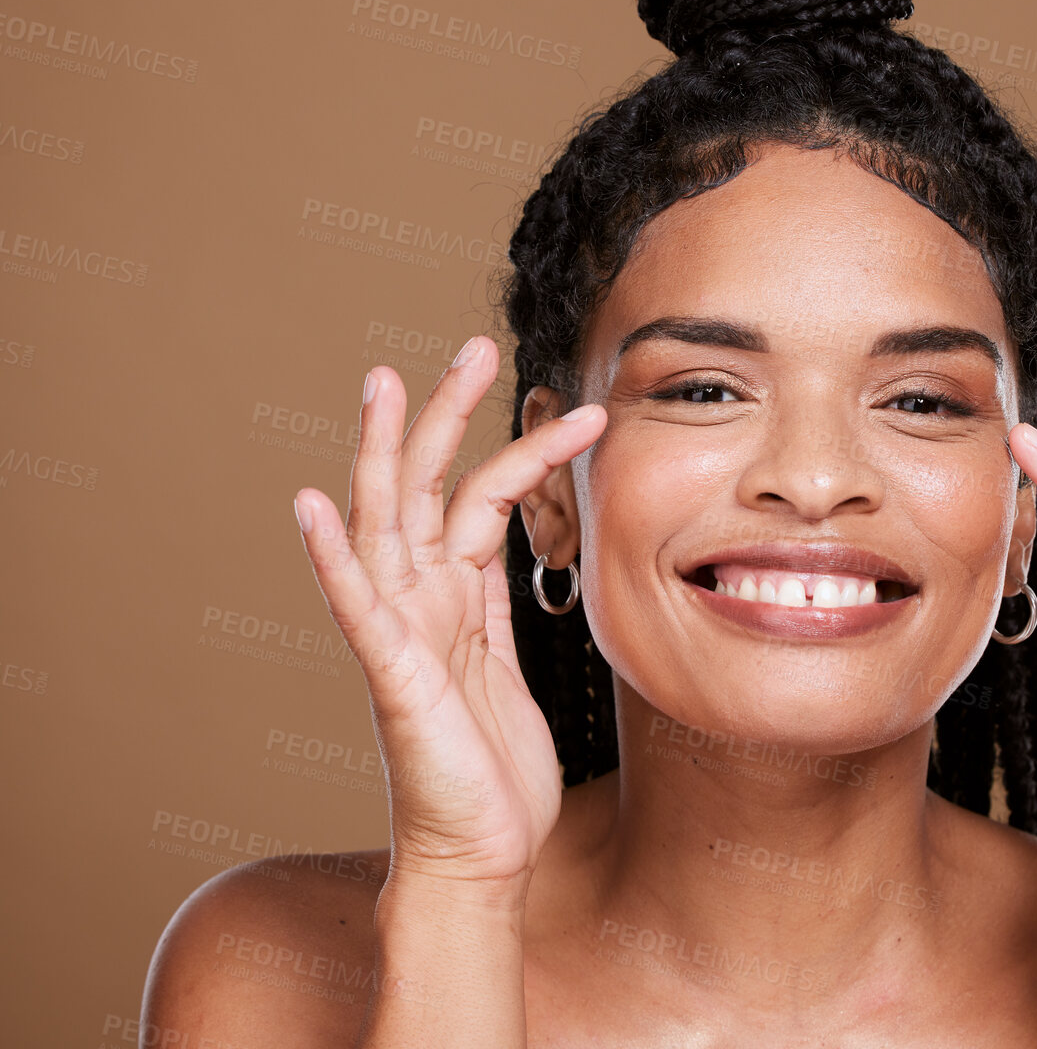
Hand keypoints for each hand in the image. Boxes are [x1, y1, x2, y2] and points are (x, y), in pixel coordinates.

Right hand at [291, 336, 605, 894]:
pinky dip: (331, 557)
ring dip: (385, 453)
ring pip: (387, 525)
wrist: (481, 857)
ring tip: (381, 382)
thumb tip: (514, 545)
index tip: (558, 403)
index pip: (478, 497)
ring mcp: (399, 635)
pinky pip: (354, 608)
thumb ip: (495, 602)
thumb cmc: (492, 767)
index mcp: (454, 598)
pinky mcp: (390, 678)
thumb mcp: (506, 663)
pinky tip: (310, 507)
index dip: (513, 445)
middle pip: (428, 488)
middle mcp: (421, 603)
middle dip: (447, 415)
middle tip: (475, 347)